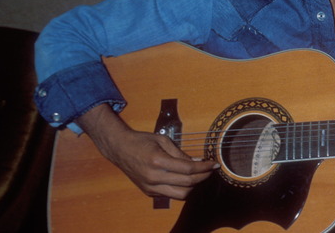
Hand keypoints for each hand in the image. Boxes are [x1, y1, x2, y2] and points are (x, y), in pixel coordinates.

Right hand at [76, 104, 217, 199]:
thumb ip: (181, 153)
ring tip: (200, 176)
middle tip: (210, 170)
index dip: (205, 168)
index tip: (215, 164)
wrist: (120, 148)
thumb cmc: (142, 141)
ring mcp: (150, 187)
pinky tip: (186, 179)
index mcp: (158, 161)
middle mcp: (153, 177)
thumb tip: (198, 162)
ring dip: (194, 186)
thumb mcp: (163, 140)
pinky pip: (170, 194)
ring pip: (180, 194)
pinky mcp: (148, 192)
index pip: (188, 169)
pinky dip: (181, 188)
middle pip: (187, 184)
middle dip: (203, 177)